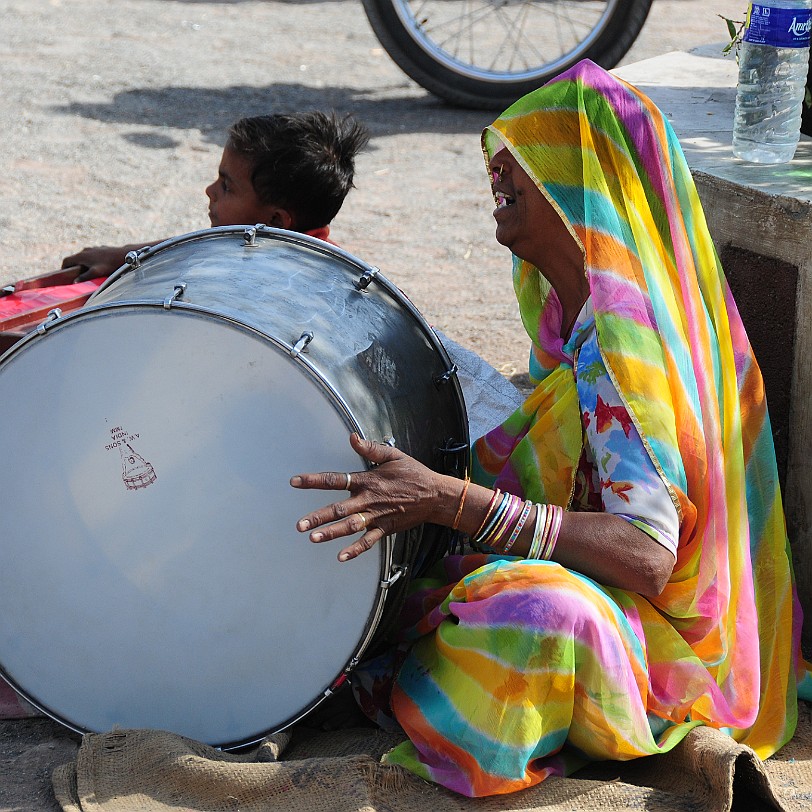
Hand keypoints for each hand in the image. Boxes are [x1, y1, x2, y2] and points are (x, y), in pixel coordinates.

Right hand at [61, 245, 134, 280]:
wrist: (123, 255)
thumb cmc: (109, 265)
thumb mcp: (96, 273)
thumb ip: (84, 277)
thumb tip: (75, 282)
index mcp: (81, 255)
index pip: (66, 261)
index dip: (64, 268)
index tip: (65, 276)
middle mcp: (85, 250)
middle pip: (75, 259)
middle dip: (74, 267)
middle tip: (75, 276)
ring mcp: (93, 248)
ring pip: (84, 257)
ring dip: (83, 264)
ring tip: (87, 273)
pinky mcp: (101, 249)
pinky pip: (92, 256)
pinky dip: (91, 261)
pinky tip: (98, 268)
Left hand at [290, 433, 454, 561]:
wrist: (435, 496)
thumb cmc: (414, 474)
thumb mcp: (393, 456)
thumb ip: (371, 448)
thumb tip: (352, 438)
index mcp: (367, 481)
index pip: (335, 480)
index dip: (313, 481)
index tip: (295, 482)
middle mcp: (368, 500)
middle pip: (338, 509)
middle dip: (317, 517)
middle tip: (300, 525)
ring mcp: (376, 516)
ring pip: (349, 526)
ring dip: (331, 533)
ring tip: (313, 538)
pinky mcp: (384, 529)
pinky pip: (367, 541)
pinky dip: (355, 550)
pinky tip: (341, 557)